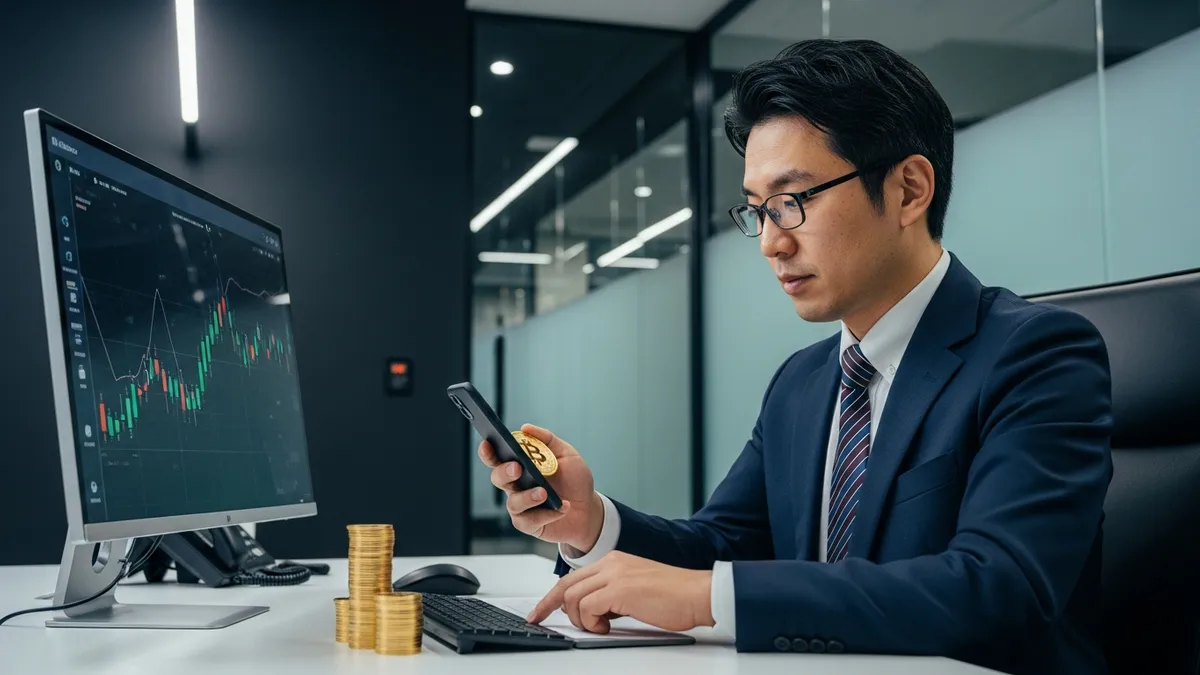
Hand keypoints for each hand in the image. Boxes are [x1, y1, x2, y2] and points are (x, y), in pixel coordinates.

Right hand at [478, 424, 603, 552]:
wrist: (589, 508)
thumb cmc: (574, 480)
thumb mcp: (566, 454)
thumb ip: (547, 440)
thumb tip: (525, 428)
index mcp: (521, 465)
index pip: (498, 457)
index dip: (488, 451)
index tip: (487, 443)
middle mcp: (516, 485)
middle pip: (498, 478)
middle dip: (504, 472)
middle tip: (517, 468)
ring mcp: (521, 506)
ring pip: (513, 502)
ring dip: (527, 497)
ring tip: (545, 493)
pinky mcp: (529, 524)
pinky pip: (528, 521)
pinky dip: (546, 514)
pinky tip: (562, 508)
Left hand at [527, 551, 713, 633]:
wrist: (698, 594)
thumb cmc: (674, 596)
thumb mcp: (635, 592)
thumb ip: (612, 596)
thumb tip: (594, 613)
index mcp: (614, 561)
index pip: (573, 577)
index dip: (552, 596)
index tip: (540, 610)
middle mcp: (611, 563)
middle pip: (566, 585)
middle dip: (550, 606)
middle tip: (542, 620)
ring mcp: (615, 575)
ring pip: (573, 598)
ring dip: (580, 619)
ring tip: (601, 627)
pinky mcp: (620, 589)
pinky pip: (587, 607)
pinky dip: (591, 622)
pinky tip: (607, 627)